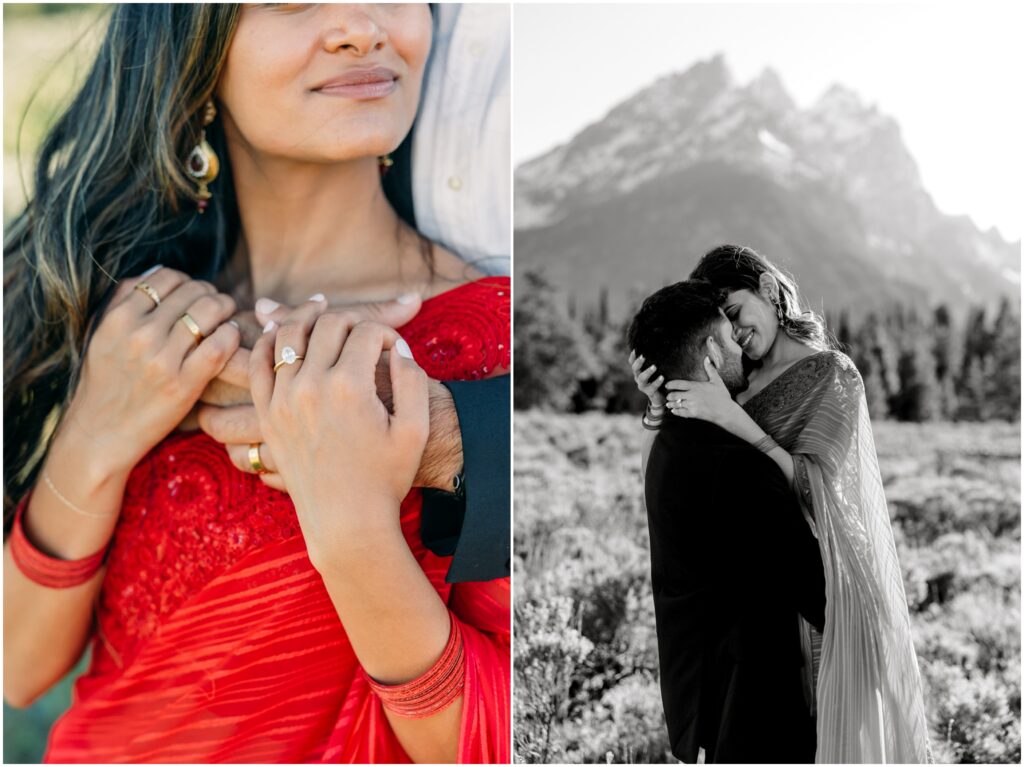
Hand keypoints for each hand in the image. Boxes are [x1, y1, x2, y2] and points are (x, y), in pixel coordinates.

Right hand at [61, 266, 239, 476]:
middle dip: (210, 293)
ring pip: (211, 311)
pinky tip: (229, 337)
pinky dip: (231, 334)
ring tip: (226, 316)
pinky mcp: (184, 384)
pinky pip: (221, 344)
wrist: (100, 434)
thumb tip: (157, 272)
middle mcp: (141, 334)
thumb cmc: (106, 382)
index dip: (187, 281)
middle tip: (216, 304)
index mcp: (119, 318)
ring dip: (225, 308)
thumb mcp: (102, 335)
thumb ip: (124, 300)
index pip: (167, 278)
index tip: (193, 293)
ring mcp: (163, 359)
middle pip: (193, 291)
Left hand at [249, 301, 429, 569]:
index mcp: (350, 387)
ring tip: (319, 312)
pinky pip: (259, 364)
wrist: (348, 522)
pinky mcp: (269, 415)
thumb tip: (396, 347)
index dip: (386, 331)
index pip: (367, 331)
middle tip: (361, 327)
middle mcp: (311, 387)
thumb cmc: (387, 477)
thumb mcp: (415, 429)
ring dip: (305, 317)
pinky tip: (280, 334)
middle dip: (350, 318)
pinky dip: (268, 342)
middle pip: (327, 324)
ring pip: (286, 335)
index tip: (393, 347)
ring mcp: (284, 400)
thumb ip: (412, 379)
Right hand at [629, 349, 665, 408]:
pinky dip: (657, 382)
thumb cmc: (658, 379)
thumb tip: (660, 348)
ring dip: (647, 372)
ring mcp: (643, 386)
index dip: (632, 357)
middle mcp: (638, 378)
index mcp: (638, 371)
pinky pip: (652, 387)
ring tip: (654, 367)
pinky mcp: (649, 392)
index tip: (636, 350)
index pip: (632, 363)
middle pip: (635, 369)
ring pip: (641, 378)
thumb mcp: (656, 370)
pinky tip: (662, 377)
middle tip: (643, 357)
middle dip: (638, 363)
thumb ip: (655, 361)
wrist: (662, 396)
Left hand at [665, 357, 738, 426]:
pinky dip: (675, 412)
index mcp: (696, 386)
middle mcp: (692, 395)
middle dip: (669, 396)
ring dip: (671, 404)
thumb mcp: (717, 381)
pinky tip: (674, 410)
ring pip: (676, 404)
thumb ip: (710, 369)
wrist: (726, 411)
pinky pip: (680, 413)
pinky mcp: (693, 414)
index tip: (666, 385)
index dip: (670, 384)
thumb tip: (707, 358)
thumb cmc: (722, 396)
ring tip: (669, 404)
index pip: (678, 384)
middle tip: (668, 396)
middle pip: (674, 395)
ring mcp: (692, 405)